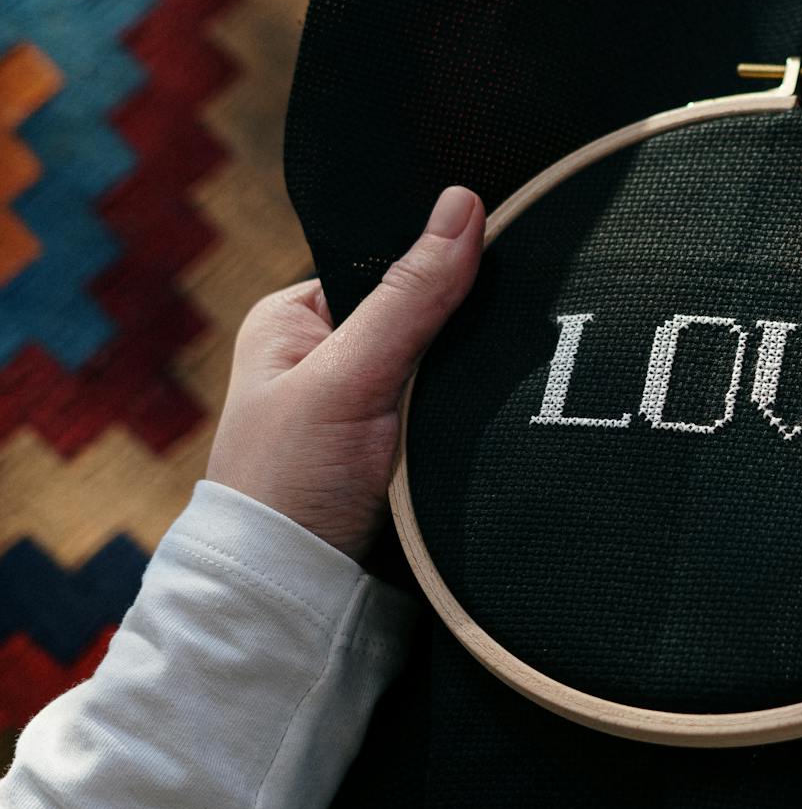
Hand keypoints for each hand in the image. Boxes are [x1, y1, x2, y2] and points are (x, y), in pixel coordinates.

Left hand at [206, 187, 485, 558]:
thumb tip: (463, 205)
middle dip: (467, 337)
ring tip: (507, 391)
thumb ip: (410, 296)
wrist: (299, 603)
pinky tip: (505, 422)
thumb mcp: (348, 376)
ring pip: (454, 372)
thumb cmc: (288, 487)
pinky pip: (463, 420)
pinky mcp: (410, 457)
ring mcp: (375, 411)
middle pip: (431, 319)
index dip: (444, 270)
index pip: (392, 265)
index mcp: (297, 322)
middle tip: (504, 346)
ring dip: (477, 388)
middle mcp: (334, 359)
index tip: (497, 277)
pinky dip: (480, 425)